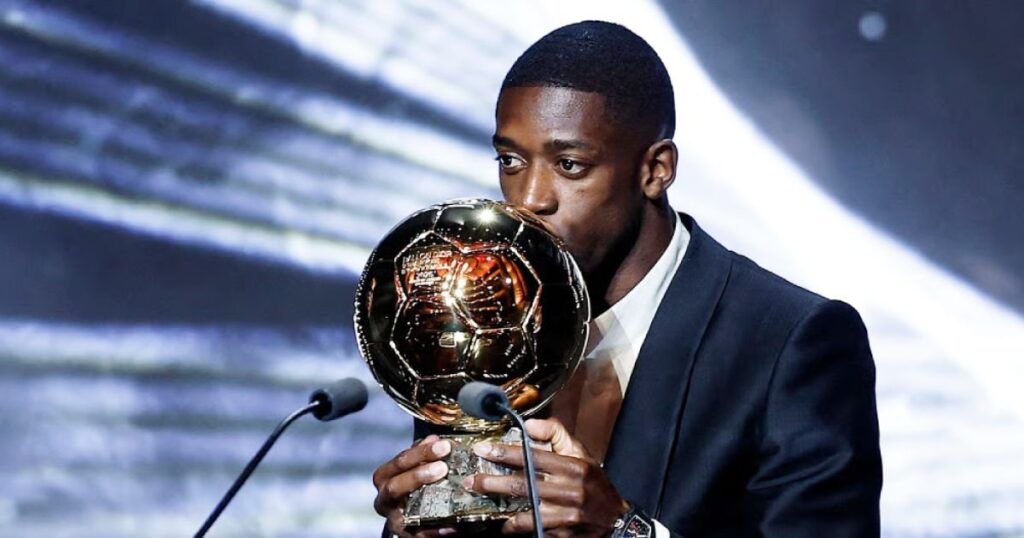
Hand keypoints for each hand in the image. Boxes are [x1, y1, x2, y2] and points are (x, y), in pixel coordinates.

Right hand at [372, 435, 457, 536]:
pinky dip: (435, 531)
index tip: (443, 445)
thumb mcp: (414, 465)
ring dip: (425, 504)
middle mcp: (383, 500)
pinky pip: (419, 535)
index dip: (420, 453)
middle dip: (418, 475)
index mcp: (384, 478)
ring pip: (402, 514)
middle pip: (394, 486)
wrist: (412, 514)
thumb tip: (433, 438)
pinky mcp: (406, 536)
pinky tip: (452, 525)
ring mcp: (394, 520)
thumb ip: (421, 453)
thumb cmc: (412, 484)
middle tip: (443, 467)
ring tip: (448, 494)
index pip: (398, 462)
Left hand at [463, 418, 627, 536]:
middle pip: (524, 486)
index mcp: (575, 467)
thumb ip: (555, 433)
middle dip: (492, 483)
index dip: (505, 453)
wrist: (616, 519)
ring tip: (485, 506)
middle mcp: (572, 491)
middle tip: (471, 481)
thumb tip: (528, 424)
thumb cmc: (593, 482)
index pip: (534, 457)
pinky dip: (518, 529)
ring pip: (528, 514)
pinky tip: (507, 526)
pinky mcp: (566, 536)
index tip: (483, 450)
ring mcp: (569, 517)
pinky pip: (536, 532)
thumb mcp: (580, 452)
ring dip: (503, 511)